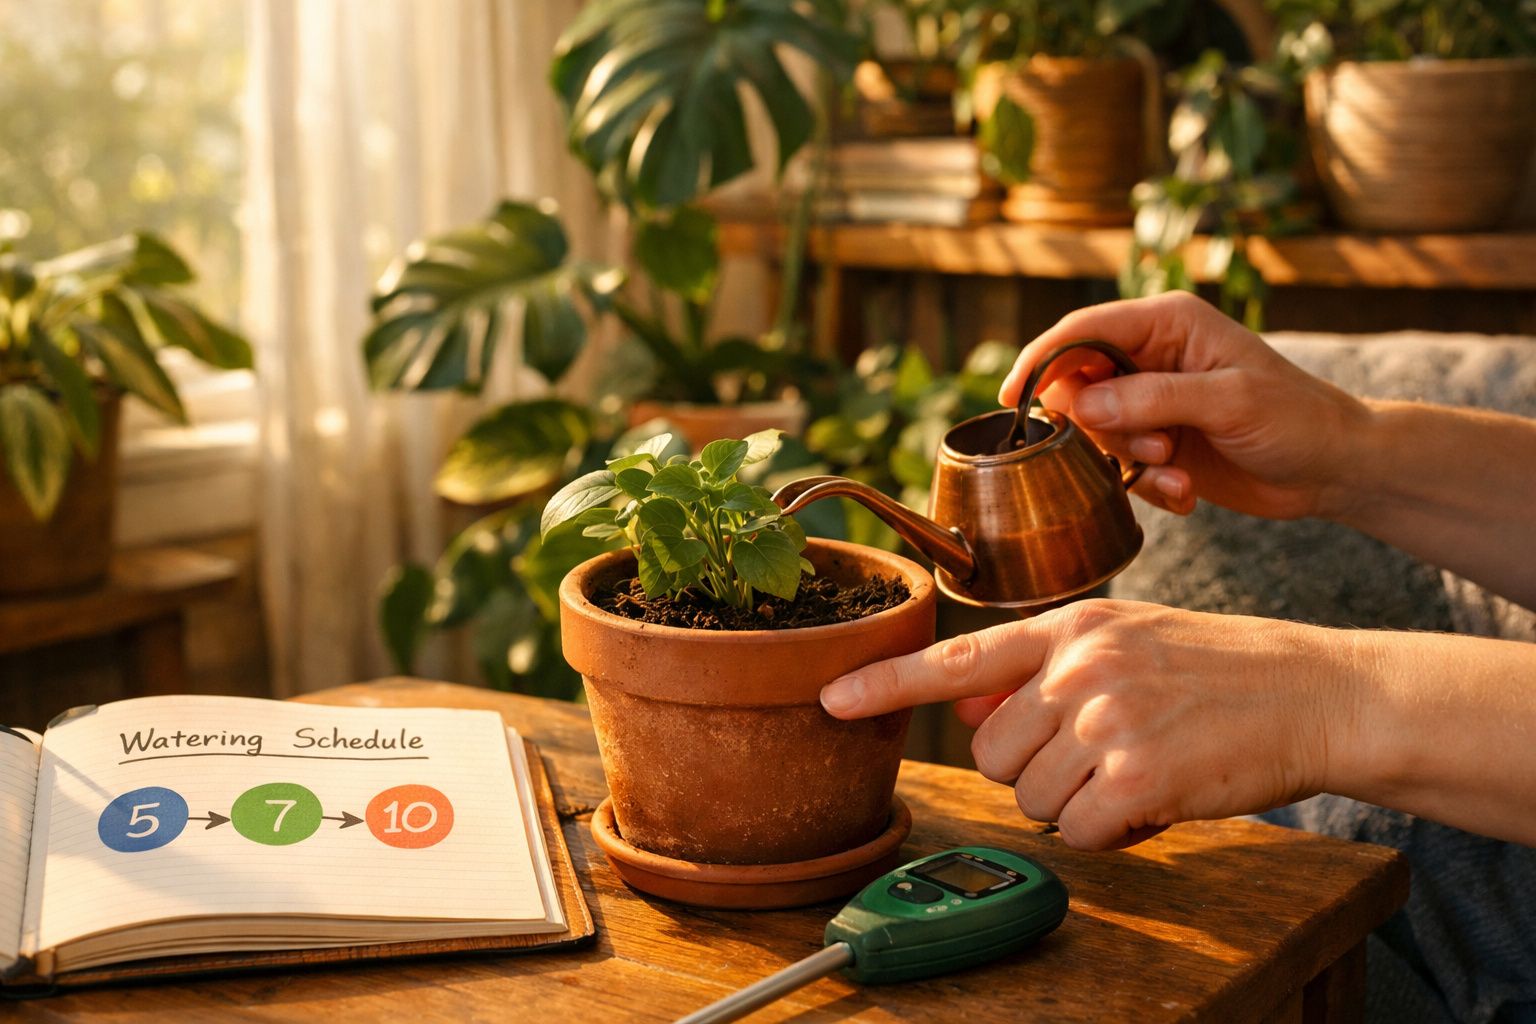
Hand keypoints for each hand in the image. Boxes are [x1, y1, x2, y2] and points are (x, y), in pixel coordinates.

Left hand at [820, 600, 1351, 849]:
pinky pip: (1082, 832)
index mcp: (1072, 626)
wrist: (1317, 691)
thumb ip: (1043, 669)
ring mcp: (1106, 719)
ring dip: (1079, 803)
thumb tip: (965, 704)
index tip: (830, 700)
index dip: (886, 684)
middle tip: (1100, 753)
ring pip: (1033, 799)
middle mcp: (1079, 666)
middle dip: (1035, 770)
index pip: (958, 657)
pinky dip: (1116, 832)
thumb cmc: (1220, 669)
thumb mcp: (1127, 641)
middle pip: (992, 753)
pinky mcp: (1137, 776)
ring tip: (1138, 767)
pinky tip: (1157, 797)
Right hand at [998, 292, 1369, 520]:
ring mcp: (1153, 403)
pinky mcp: (1159, 444)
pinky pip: (1120, 465)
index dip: (1040, 360)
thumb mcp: (1227, 402)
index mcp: (1166, 324)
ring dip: (1128, 460)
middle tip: (1149, 448)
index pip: (1081, 331)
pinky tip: (1186, 492)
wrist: (1336, 468)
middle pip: (1078, 385)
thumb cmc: (1296, 419)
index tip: (1013, 397)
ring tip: (1176, 470)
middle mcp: (1152, 357)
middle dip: (1100, 426)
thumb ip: (1152, 398)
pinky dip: (1145, 484)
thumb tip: (1079, 403)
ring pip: (1096, 431)